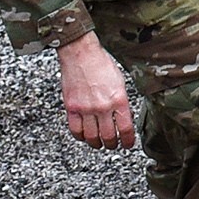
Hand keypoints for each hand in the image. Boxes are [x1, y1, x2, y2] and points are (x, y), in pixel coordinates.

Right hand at [57, 32, 135, 149]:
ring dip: (97, 143)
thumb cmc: (101, 64)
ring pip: (91, 136)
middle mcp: (103, 106)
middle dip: (112, 144)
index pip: (125, 129)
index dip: (127, 141)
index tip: (127, 144)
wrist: (81, 53)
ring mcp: (86, 108)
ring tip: (99, 143)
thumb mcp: (120, 82)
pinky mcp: (71, 107)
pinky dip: (80, 136)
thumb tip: (123, 118)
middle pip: (108, 136)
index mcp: (119, 99)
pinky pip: (75, 130)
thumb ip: (121, 102)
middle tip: (113, 145)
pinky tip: (84, 135)